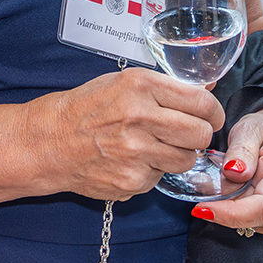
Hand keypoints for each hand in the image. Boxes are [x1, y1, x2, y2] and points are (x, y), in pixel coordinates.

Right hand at [45, 68, 224, 200]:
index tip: (210, 116)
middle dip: (199, 135)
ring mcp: (136, 152)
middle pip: (200, 134)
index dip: (212, 111)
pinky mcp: (132, 181)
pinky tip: (133, 159)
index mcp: (139, 86)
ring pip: (187, 159)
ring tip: (156, 145)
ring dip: (178, 154)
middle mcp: (139, 117)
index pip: (200, 101)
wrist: (50, 141)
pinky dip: (153, 169)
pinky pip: (161, 177)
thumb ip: (166, 86)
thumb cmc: (86, 108)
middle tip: (188, 133)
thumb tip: (208, 87)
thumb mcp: (123, 82)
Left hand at [194, 105, 262, 235]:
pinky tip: (230, 192)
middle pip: (254, 219)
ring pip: (250, 224)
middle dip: (223, 208)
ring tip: (222, 182)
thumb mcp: (250, 129)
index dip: (232, 214)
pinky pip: (250, 223)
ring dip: (228, 209)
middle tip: (204, 186)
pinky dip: (234, 212)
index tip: (202, 208)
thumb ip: (242, 149)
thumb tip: (233, 172)